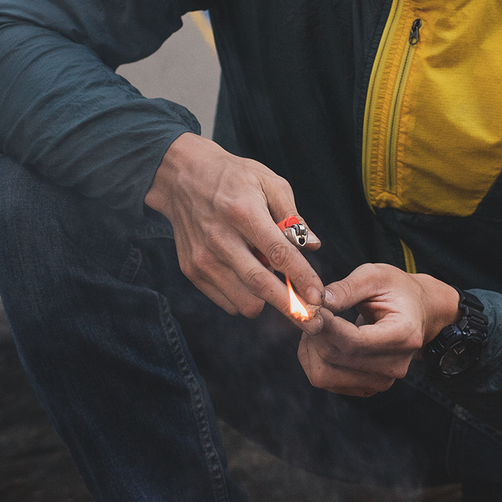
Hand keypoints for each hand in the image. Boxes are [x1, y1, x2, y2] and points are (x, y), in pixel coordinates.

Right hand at [145, 133, 322, 318]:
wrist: (182, 177)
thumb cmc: (233, 178)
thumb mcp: (269, 182)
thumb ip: (293, 217)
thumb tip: (313, 246)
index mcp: (243, 212)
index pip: (279, 254)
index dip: (302, 279)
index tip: (319, 298)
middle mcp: (220, 239)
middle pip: (260, 285)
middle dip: (291, 309)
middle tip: (314, 323)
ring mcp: (203, 258)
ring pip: (244, 301)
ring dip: (267, 301)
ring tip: (274, 282)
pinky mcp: (192, 270)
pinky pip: (227, 301)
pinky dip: (245, 298)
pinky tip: (249, 277)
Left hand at [297, 264, 458, 395]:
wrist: (419, 313)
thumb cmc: (398, 291)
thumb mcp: (376, 276)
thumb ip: (347, 288)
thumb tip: (319, 301)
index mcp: (403, 335)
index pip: (354, 341)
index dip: (326, 326)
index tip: (311, 309)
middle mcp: (395, 364)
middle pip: (336, 357)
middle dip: (315, 333)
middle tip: (312, 311)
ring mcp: (382, 380)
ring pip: (325, 375)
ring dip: (311, 350)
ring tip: (318, 326)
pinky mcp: (367, 387)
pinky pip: (326, 381)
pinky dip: (315, 360)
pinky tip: (323, 340)